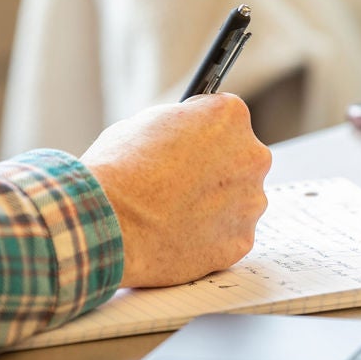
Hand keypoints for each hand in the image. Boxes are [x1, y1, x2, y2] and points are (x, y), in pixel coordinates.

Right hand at [80, 94, 270, 286]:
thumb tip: (185, 136)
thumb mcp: (146, 123)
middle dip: (215, 169)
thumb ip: (180, 127)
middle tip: (180, 183)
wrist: (108, 223)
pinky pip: (228, 236)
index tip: (187, 145)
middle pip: (239, 159)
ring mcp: (250, 203)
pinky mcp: (240, 242)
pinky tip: (177, 236)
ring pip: (238, 201)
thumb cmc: (118, 169)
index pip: (226, 118)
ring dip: (215, 205)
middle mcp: (252, 157)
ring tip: (173, 214)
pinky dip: (208, 238)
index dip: (201, 132)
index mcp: (230, 117)